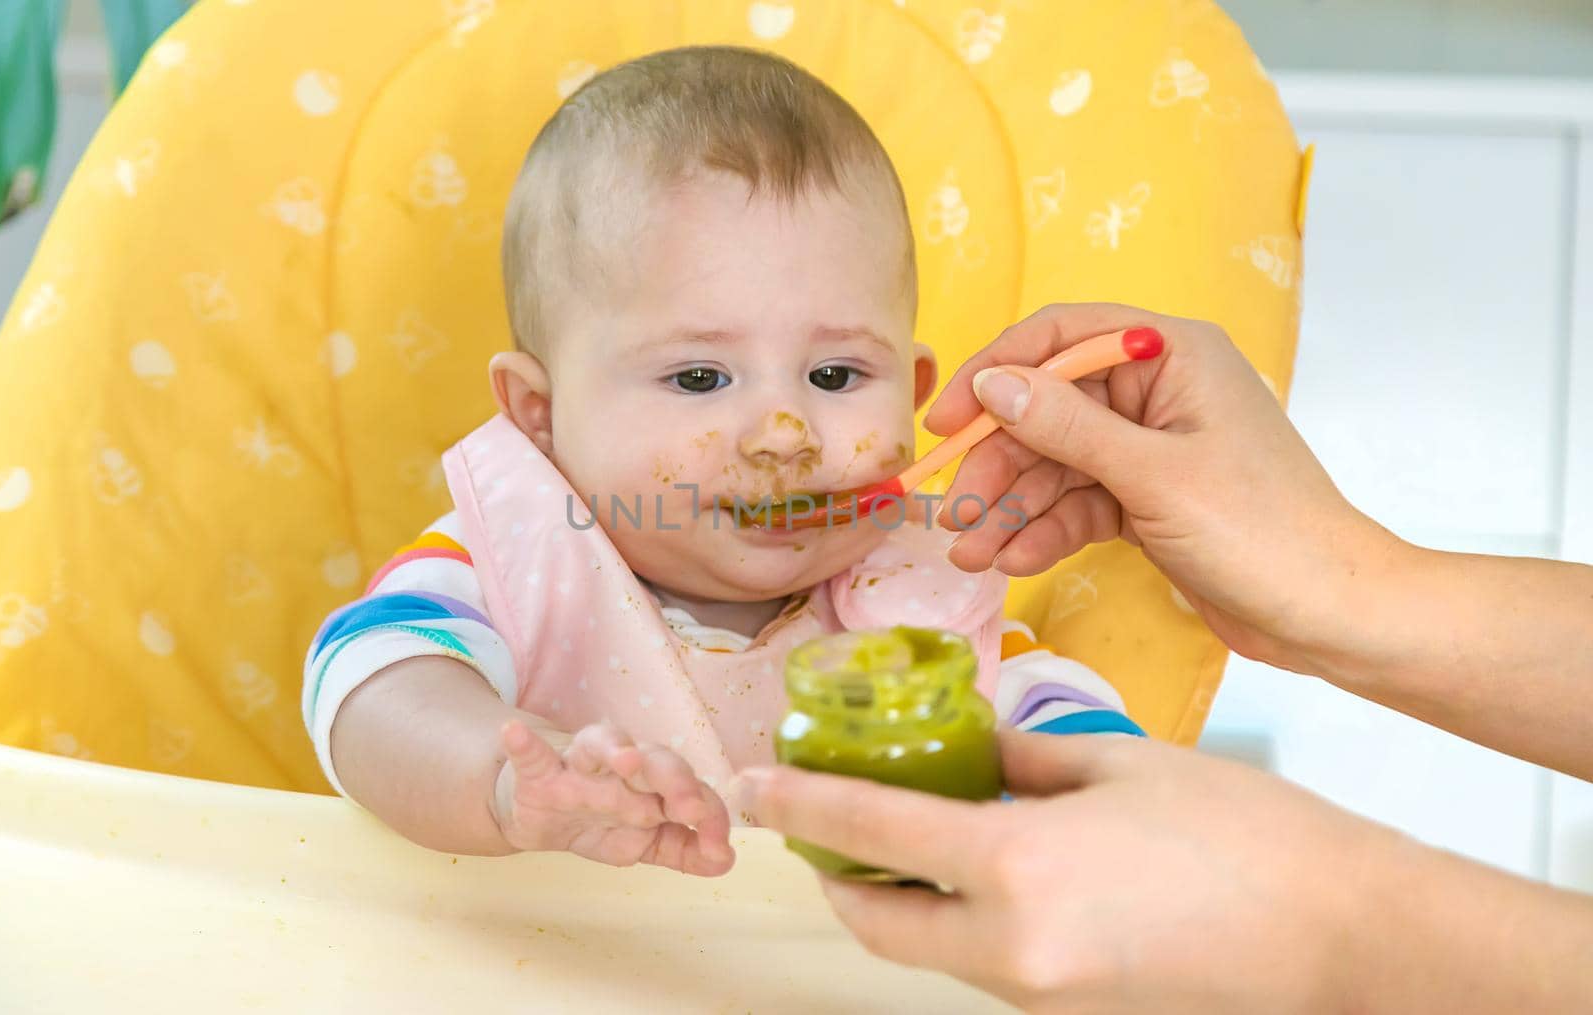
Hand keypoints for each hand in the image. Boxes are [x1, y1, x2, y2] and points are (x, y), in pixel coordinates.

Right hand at [493, 720, 733, 875]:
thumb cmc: (602, 819)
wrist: (541, 812)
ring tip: (627, 759)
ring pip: (602, 745)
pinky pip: (531, 753)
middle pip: (654, 761)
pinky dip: (522, 743)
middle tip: (690, 804)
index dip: (707, 814)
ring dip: (616, 749)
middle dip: (675, 780)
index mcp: (654, 783)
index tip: (718, 845)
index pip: (688, 790)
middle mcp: (622, 766)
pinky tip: (514, 733)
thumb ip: (684, 850)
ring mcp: (580, 765)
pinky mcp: (537, 771)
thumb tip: (725, 860)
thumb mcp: (643, 842)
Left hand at [739, 732, 1403, 1011]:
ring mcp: (1040, 997)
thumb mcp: (1121, 763)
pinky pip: (986, 969)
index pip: (869, 833)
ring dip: (902, 900)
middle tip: (825, 821)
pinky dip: (963, 925)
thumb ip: (1022, 756)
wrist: (1347, 939)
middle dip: (837, 874)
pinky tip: (991, 873)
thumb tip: (969, 749)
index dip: (799, 806)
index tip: (753, 787)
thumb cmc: (1246, 834)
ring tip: (910, 836)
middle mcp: (1010, 950)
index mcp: (1016, 870)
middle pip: (878, 921)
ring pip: (930, 951)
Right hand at [925, 302, 1400, 673]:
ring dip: (1012, 508)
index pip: (1060, 337)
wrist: (1329, 613)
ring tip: (972, 555)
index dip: (996, 372)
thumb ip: (1067, 427)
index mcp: (1172, 354)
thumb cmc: (1261, 531)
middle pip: (1048, 410)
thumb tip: (993, 385)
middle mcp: (1157, 390)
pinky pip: (1078, 503)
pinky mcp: (1147, 499)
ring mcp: (1151, 447)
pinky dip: (1045, 531)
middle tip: (956, 514)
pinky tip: (1014, 561)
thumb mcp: (1154, 475)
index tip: (946, 422)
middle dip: (999, 463)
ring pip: (1056, 464)